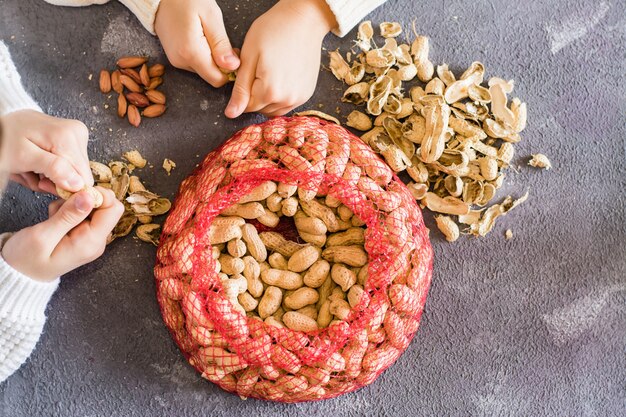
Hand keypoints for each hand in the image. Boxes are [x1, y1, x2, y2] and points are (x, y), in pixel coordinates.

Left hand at [0, 110, 92, 194]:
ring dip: (51, 175)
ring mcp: (77, 134)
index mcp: (67, 137)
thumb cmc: (6, 139)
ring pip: (74, 171)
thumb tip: (78, 183)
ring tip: (33, 166)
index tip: (42, 183)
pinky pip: (71, 163)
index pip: (83, 178)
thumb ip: (53, 169)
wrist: (3, 124)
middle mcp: (77, 133)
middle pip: (79, 174)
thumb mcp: (24, 157)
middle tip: (33, 173)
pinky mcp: (74, 137)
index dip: (63, 187)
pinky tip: (39, 161)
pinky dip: (53, 167)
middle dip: (55, 180)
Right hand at [1, 188, 123, 281]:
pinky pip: (82, 213)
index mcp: (91, 242)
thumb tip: (90, 196)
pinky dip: (67, 209)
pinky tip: (53, 218)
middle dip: (83, 198)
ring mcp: (90, 237)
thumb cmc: (27, 260)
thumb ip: (68, 216)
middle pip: (105, 206)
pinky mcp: (82, 234)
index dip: (98, 195)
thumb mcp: (43, 235)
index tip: (75, 193)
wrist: (20, 274)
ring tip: (52, 216)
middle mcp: (96, 240)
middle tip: (59, 203)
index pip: (113, 209)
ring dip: (72, 204)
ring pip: (91, 206)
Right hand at [155, 0, 239, 86]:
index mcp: (191, 53)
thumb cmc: (186, 0)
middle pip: (211, 76)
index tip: (234, 52)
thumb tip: (233, 67)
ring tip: (210, 36)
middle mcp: (181, 61)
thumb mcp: (211, 17)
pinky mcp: (175, 58)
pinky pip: (196, 64)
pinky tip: (202, 39)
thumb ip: (221, 44)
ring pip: (204, 70)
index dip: (230, 70)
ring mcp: (176, 61)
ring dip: (212, 58)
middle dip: (222, 63)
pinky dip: (203, 56)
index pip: (217, 79)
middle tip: (223, 41)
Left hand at [225, 0, 336, 117]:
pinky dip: (281, 96)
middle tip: (258, 69)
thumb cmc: (273, 32)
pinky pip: (288, 104)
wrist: (303, 21)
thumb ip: (240, 90)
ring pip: (274, 109)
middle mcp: (287, 100)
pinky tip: (281, 77)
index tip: (247, 70)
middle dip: (255, 94)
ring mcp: (299, 98)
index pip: (247, 106)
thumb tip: (231, 113)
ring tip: (269, 73)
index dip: (242, 89)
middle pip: (261, 109)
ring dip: (267, 98)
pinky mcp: (307, 93)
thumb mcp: (249, 58)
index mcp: (270, 92)